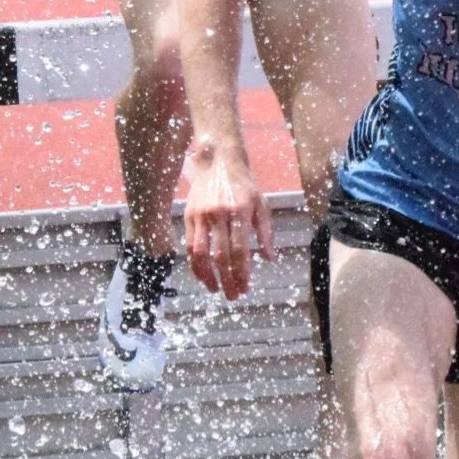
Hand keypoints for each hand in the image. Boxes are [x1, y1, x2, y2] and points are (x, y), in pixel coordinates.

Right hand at [183, 141, 274, 299]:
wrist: (218, 161)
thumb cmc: (244, 185)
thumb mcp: (261, 204)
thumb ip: (266, 232)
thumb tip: (269, 258)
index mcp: (239, 211)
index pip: (240, 250)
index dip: (242, 272)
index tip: (245, 287)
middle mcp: (218, 214)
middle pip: (220, 256)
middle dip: (226, 280)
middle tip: (233, 296)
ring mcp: (201, 215)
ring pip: (200, 253)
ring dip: (207, 276)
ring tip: (215, 289)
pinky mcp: (188, 216)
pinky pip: (189, 245)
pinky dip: (194, 264)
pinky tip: (202, 275)